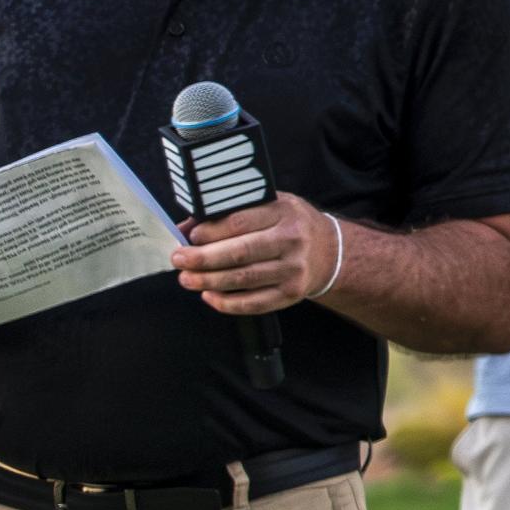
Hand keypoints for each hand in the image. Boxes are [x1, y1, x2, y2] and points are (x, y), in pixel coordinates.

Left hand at [171, 194, 335, 316]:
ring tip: (186, 279)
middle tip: (179, 260)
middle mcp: (293, 240)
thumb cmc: (290, 225)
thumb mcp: (270, 206)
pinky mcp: (291, 293)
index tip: (190, 237)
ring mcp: (293, 269)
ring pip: (243, 279)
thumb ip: (232, 212)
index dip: (211, 232)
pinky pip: (253, 303)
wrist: (329, 251)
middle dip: (203, 258)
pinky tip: (208, 296)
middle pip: (240, 252)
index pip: (241, 222)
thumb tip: (187, 228)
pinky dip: (226, 303)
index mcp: (285, 212)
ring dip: (208, 281)